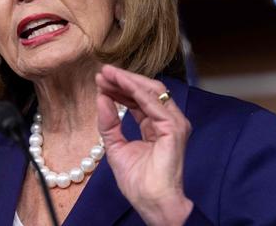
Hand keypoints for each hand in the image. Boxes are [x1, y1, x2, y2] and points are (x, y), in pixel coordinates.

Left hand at [95, 64, 192, 225]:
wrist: (153, 203)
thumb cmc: (139, 183)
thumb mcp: (116, 147)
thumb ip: (109, 124)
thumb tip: (102, 99)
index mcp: (156, 126)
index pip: (138, 101)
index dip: (120, 89)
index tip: (101, 81)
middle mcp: (167, 121)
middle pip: (145, 91)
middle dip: (123, 80)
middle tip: (103, 72)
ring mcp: (174, 123)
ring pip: (152, 91)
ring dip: (128, 80)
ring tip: (108, 74)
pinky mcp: (174, 128)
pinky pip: (154, 103)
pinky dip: (136, 90)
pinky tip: (121, 83)